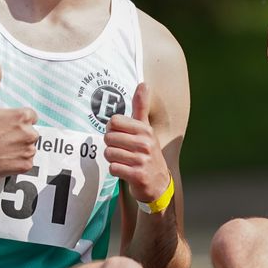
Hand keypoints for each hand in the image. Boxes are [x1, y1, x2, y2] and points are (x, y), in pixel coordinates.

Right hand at [0, 59, 38, 176]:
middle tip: (0, 138)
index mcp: (24, 116)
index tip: (4, 126)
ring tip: (1, 148)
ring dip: (19, 148)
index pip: (30, 117)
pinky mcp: (25, 165)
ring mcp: (28, 150)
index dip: (17, 121)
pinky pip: (27, 162)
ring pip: (29, 147)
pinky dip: (17, 161)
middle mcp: (30, 132)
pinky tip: (4, 158)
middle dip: (18, 135)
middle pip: (30, 132)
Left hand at [105, 82, 169, 205]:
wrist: (158, 184)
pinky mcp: (138, 175)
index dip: (112, 130)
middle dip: (111, 146)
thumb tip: (143, 83)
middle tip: (123, 152)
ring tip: (125, 162)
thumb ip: (141, 107)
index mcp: (145, 129)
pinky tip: (126, 172)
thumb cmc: (147, 153)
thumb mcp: (146, 129)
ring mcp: (143, 160)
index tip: (121, 137)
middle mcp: (146, 143)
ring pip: (109, 154)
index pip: (114, 122)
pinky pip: (113, 168)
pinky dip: (116, 171)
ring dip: (113, 160)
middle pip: (108, 138)